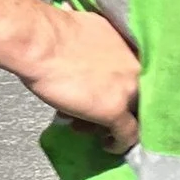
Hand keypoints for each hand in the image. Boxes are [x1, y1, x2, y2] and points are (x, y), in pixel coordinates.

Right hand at [17, 4, 140, 148]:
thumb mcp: (89, 38)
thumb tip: (89, 62)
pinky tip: (107, 145)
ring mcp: (128, 91)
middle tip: (93, 113)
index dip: (121, 89)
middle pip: (136, 97)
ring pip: (131, 116)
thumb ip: (99, 52)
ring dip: (107, 123)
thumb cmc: (53, 34)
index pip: (138, 76)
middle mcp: (136, 69)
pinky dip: (118, 143)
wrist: (41, 42)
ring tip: (83, 124)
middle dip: (114, 106)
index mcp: (131, 47)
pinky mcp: (115, 110)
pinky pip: (126, 134)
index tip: (105, 94)